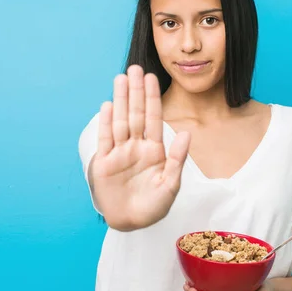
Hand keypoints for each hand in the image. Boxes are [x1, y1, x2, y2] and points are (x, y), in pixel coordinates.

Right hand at [91, 65, 190, 230]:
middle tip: (134, 68)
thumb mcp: (171, 185)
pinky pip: (106, 138)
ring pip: (120, 121)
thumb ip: (177, 159)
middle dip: (135, 91)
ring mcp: (120, 153)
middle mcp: (137, 147)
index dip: (152, 98)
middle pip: (136, 114)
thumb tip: (186, 133)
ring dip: (121, 100)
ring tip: (120, 78)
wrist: (131, 222)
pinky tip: (108, 105)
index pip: (154, 118)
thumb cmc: (154, 206)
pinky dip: (106, 122)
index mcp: (155, 150)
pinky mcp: (105, 163)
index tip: (151, 78)